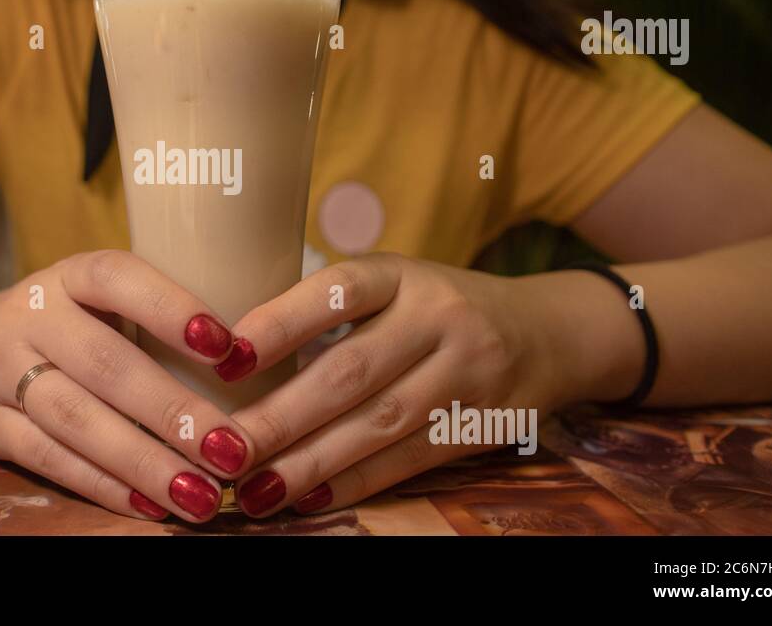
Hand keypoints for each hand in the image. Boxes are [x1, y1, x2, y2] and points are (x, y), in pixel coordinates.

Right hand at [0, 250, 257, 521]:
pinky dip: (103, 485)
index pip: (118, 278)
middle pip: (105, 364)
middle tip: (232, 450)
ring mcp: (2, 371)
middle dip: (173, 412)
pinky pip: (50, 459)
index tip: (229, 348)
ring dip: (143, 461)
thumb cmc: (63, 325)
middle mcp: (31, 316)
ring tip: (200, 495)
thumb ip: (154, 319)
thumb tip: (258, 363)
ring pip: (75, 419)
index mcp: (69, 275)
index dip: (172, 308)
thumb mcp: (95, 300)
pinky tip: (151, 505)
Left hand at [224, 253, 613, 516]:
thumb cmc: (436, 308)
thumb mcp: (394, 284)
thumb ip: (329, 311)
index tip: (224, 357)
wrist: (550, 332)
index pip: (338, 290)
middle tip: (222, 449)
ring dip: (310, 463)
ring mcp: (468, 372)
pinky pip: (410, 459)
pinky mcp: (482, 424)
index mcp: (402, 274)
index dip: (280, 323)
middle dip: (279, 417)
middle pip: (350, 371)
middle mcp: (439, 316)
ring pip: (378, 424)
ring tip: (254, 488)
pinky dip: (356, 482)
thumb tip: (231, 360)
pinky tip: (310, 497)